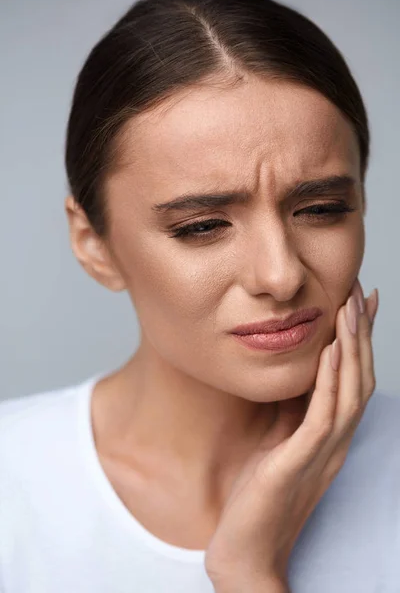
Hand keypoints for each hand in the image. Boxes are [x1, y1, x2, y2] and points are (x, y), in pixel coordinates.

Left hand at [204, 279, 378, 586]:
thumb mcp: (276, 440)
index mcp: (329, 435)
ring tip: (348, 309)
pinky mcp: (301, 460)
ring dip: (352, 348)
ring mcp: (323, 451)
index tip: (359, 305)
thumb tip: (293, 372)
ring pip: (350, 391)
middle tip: (360, 294)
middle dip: (361, 335)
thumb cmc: (259, 494)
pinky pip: (323, 414)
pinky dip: (329, 379)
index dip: (360, 343)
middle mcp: (335, 441)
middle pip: (360, 378)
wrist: (245, 548)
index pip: (353, 380)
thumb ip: (290, 410)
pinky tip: (329, 351)